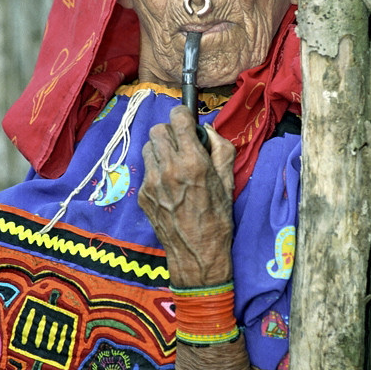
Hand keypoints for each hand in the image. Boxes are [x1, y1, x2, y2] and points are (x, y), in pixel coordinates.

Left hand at [138, 105, 235, 285]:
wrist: (197, 255)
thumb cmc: (217, 218)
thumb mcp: (228, 181)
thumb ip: (220, 148)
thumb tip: (207, 129)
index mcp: (193, 163)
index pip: (178, 118)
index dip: (183, 114)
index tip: (187, 119)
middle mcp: (168, 169)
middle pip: (157, 129)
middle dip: (170, 131)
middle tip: (181, 143)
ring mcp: (151, 183)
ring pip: (148, 147)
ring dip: (160, 149)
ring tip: (173, 163)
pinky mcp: (142, 195)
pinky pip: (146, 170)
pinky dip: (156, 170)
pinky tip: (169, 184)